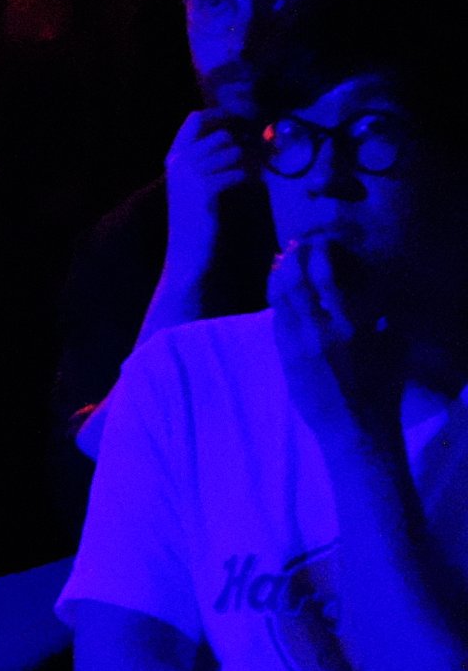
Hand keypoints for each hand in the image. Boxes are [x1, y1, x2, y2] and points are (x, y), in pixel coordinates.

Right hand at [167, 111, 257, 267]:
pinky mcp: (204, 189)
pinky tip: (255, 185)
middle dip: (242, 144)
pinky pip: (237, 172)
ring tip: (256, 173)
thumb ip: (206, 159)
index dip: (220, 114)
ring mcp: (190, 175)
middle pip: (220, 135)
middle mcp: (179, 161)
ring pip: (231, 152)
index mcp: (174, 156)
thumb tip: (236, 138)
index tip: (241, 119)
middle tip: (257, 156)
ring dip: (249, 162)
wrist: (187, 250)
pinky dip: (251, 178)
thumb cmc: (195, 217)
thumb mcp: (193, 183)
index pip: (195, 119)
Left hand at [274, 237, 399, 450]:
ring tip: (281, 260)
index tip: (320, 241)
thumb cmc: (382, 391)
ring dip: (279, 275)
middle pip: (296, 282)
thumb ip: (385, 321)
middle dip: (293, 258)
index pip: (327, 278)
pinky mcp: (284, 356)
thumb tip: (379, 301)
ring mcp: (297, 343)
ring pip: (280, 299)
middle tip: (294, 244)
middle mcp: (318, 330)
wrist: (354, 428)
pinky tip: (277, 292)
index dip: (320, 254)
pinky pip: (276, 320)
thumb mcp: (394, 350)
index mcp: (350, 325)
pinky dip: (276, 301)